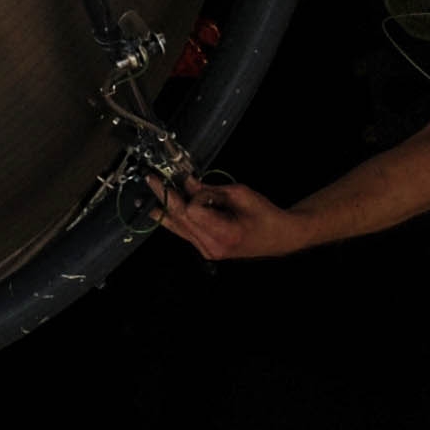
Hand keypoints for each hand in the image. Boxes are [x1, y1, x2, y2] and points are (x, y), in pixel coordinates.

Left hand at [155, 174, 299, 261]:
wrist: (278, 237)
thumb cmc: (265, 214)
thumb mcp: (241, 194)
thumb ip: (211, 190)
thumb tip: (187, 182)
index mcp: (224, 235)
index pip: (193, 211)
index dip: (194, 194)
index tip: (197, 183)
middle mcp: (211, 247)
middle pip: (181, 219)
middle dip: (167, 196)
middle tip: (151, 178)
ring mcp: (207, 251)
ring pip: (178, 227)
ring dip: (166, 206)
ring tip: (152, 189)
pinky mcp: (205, 249)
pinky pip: (184, 231)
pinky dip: (174, 216)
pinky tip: (160, 207)